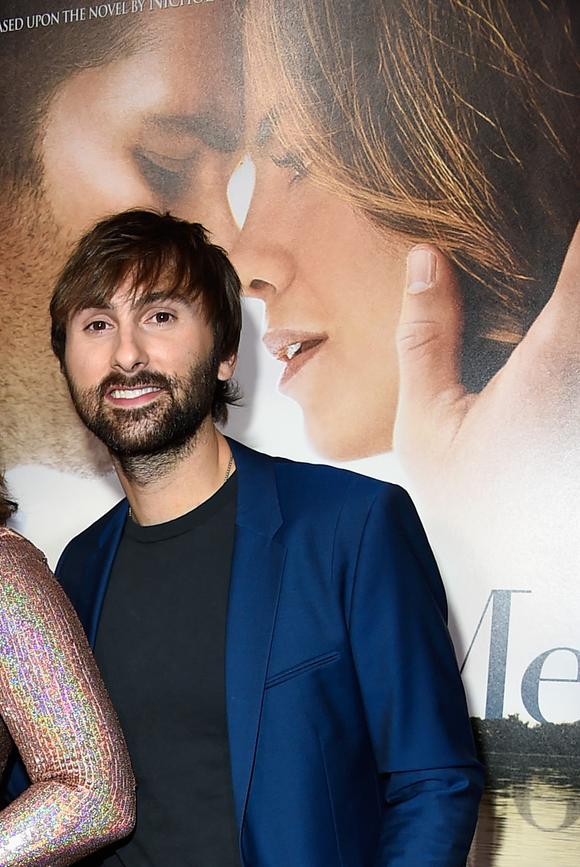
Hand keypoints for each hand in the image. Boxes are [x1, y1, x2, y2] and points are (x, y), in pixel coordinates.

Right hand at [394, 228, 579, 555]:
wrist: (524, 582)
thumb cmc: (475, 512)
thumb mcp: (427, 428)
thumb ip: (424, 338)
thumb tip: (422, 257)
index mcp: (553, 354)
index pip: (579, 253)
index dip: (569, 212)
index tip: (553, 166)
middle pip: (579, 283)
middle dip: (560, 251)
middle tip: (539, 220)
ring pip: (574, 318)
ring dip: (558, 296)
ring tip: (539, 260)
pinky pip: (572, 348)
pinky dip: (558, 333)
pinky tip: (530, 339)